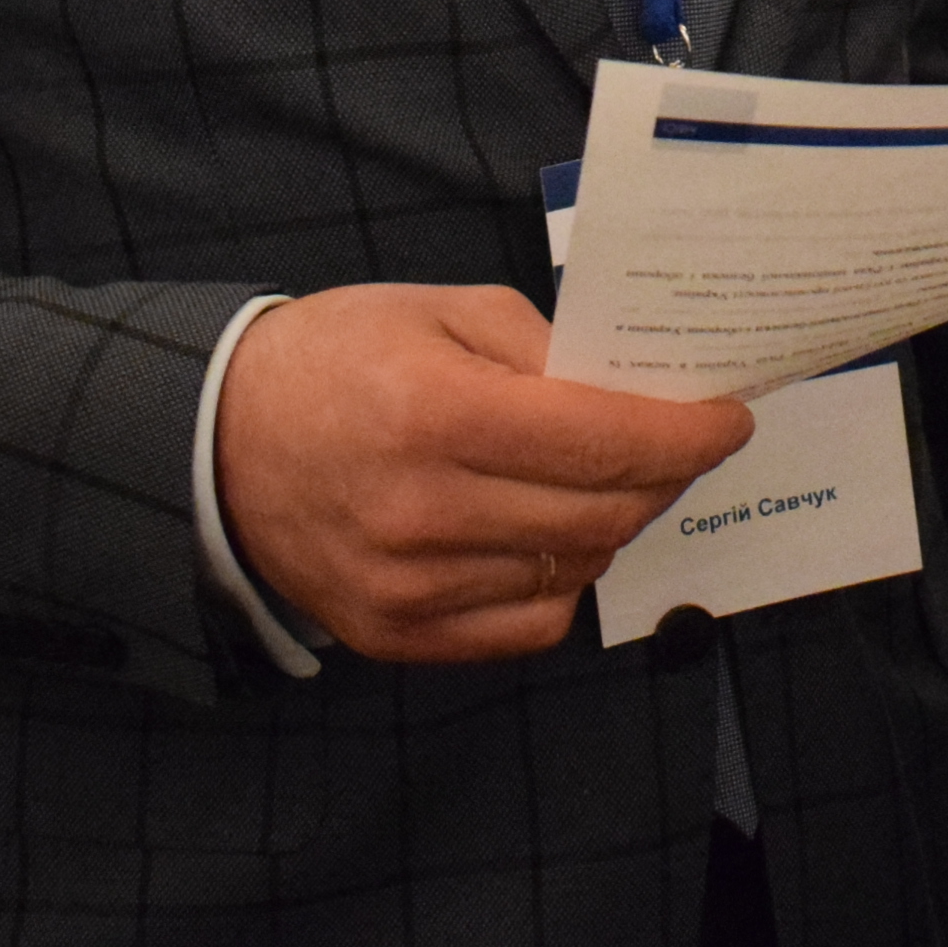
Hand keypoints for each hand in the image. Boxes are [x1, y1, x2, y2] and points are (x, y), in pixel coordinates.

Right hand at [211, 286, 752, 662]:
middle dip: (665, 474)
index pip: (607, 440)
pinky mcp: (399, 635)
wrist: (219, 441)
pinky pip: (533, 622)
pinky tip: (544, 530)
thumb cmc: (339, 358)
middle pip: (607, 510)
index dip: (688, 434)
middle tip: (677, 442)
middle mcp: (423, 512)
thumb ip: (546, 348)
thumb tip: (638, 391)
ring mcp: (410, 587)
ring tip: (601, 477)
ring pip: (579, 566)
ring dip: (613, 520)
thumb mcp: (443, 310)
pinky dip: (562, 576)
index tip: (728, 419)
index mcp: (435, 414)